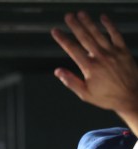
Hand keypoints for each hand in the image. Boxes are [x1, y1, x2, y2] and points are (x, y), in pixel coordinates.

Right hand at [51, 12, 137, 133]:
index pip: (72, 49)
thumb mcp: (85, 94)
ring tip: (81, 13)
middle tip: (68, 16)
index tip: (55, 30)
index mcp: (90, 68)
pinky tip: (103, 18)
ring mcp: (113, 52)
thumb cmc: (107, 97)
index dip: (63, 39)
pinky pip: (116, 35)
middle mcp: (101, 57)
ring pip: (99, 34)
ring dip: (89, 22)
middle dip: (75, 25)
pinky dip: (110, 25)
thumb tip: (58, 71)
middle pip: (85, 37)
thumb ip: (71, 81)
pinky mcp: (124, 51)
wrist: (131, 97)